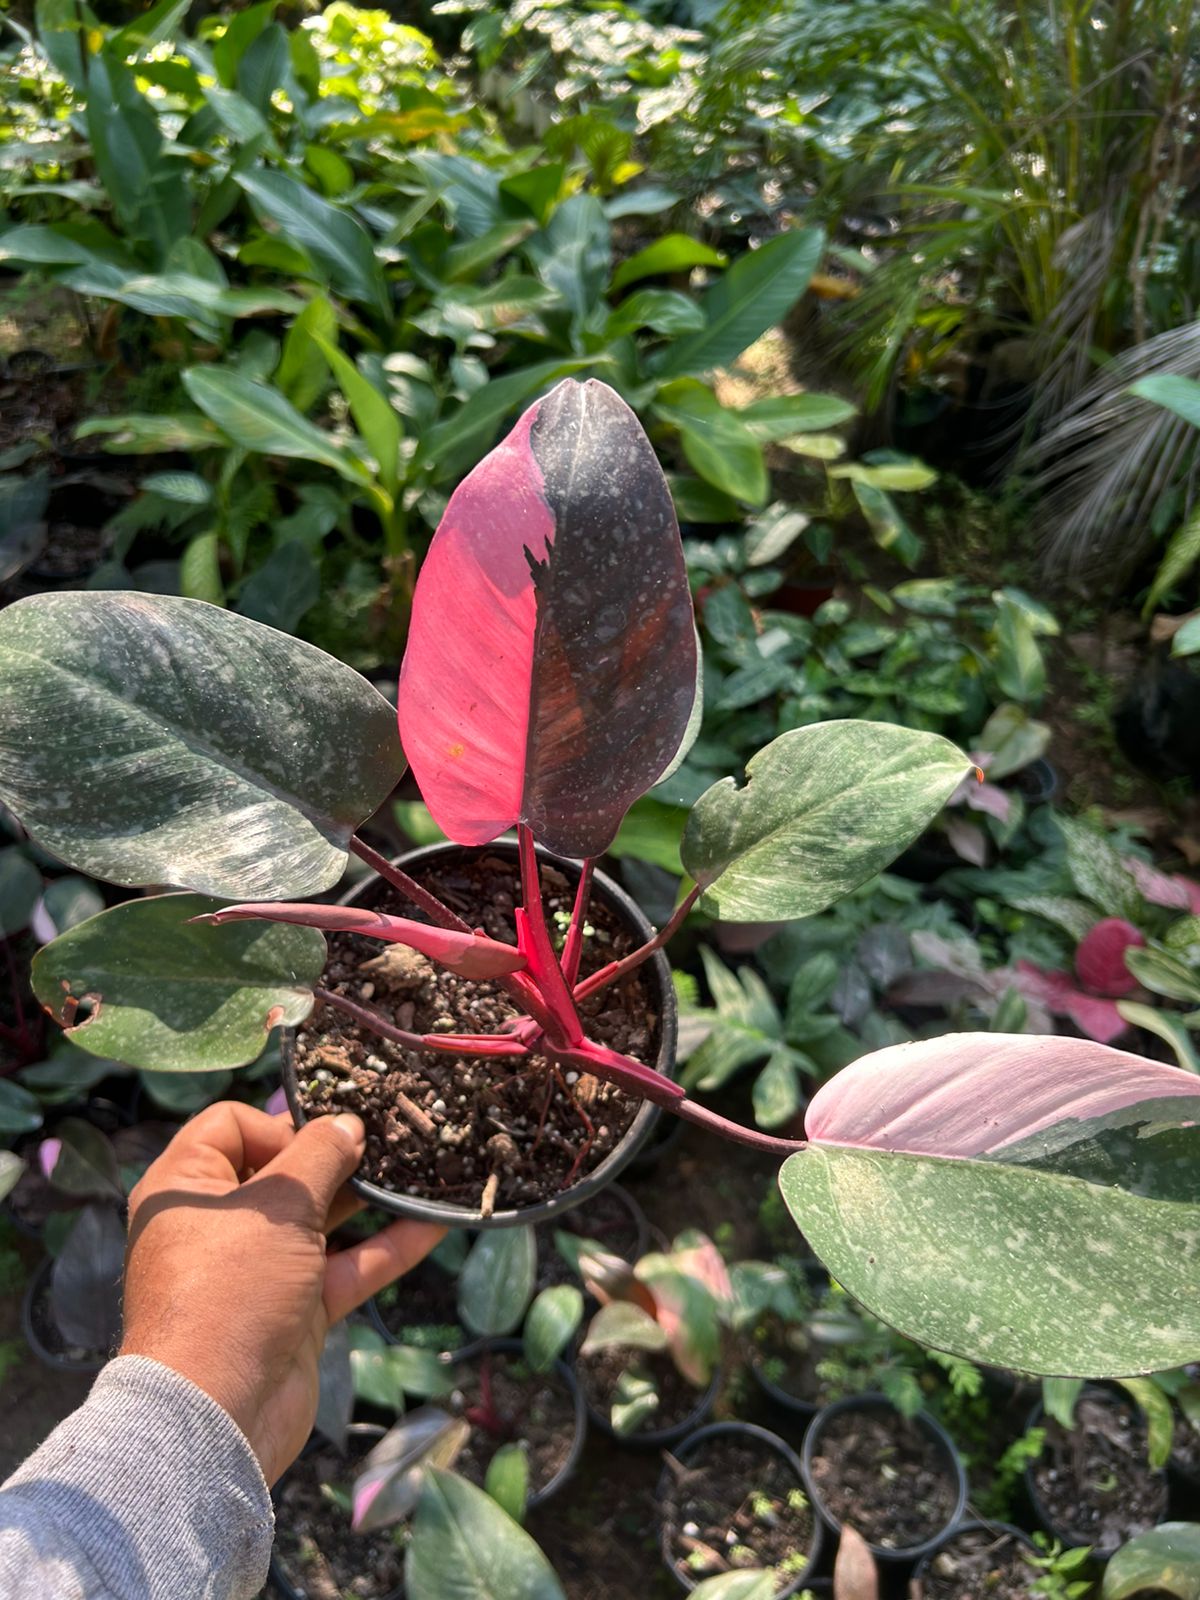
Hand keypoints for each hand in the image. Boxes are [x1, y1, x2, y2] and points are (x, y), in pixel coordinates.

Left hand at [120, 1102, 443, 1484]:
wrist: (218, 1414)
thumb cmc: (231, 1289)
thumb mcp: (278, 1204)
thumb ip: (320, 1155)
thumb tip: (348, 1124)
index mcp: (186, 1189)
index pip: (230, 1126)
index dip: (279, 1122)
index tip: (324, 1136)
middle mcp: (218, 1225)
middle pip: (283, 1172)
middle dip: (337, 1157)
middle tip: (387, 1142)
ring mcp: (259, 1271)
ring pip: (321, 1220)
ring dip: (369, 1200)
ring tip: (419, 1171)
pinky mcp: (295, 1311)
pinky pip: (345, 1267)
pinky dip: (386, 1247)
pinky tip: (435, 1223)